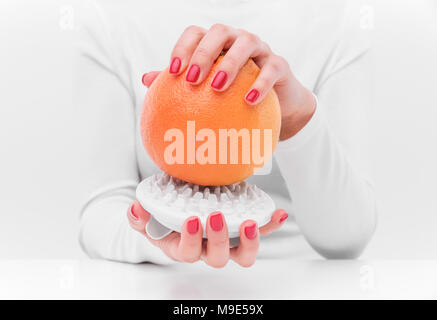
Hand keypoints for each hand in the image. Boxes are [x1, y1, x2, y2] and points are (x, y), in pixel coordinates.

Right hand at [127, 200, 288, 267]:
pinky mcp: (242, 233)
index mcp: (183, 248)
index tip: (191, 220)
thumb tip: (136, 210)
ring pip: (242, 255)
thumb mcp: (148, 219)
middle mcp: (207, 250)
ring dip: (250, 241)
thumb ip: (140, 217)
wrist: (180, 214)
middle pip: (217, 257)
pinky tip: (279, 214)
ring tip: (251, 222)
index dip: (191, 241)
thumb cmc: (164, 220)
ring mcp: (227, 243)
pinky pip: (259, 233)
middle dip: (219, 239)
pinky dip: (270, 225)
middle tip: (216, 216)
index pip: (187, 253)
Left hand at [142, 24, 315, 139]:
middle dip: (203, 53)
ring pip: (246, 42)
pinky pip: (272, 68)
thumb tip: (146, 80)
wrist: (277, 106)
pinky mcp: (280, 64)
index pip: (196, 33)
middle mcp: (237, 40)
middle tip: (192, 80)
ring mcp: (261, 49)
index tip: (172, 72)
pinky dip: (261, 83)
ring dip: (230, 62)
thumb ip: (181, 83)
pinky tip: (249, 100)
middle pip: (219, 32)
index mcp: (217, 44)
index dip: (182, 47)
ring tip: (217, 87)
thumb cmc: (236, 97)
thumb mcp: (208, 92)